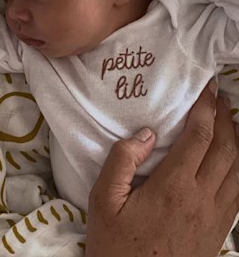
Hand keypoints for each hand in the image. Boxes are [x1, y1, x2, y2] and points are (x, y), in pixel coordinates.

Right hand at [86, 80, 238, 255]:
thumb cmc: (117, 244)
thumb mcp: (103, 202)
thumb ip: (121, 163)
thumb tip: (143, 134)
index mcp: (174, 186)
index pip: (200, 136)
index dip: (206, 108)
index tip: (205, 88)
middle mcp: (203, 196)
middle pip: (227, 146)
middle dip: (225, 116)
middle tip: (217, 97)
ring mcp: (217, 213)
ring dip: (237, 138)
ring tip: (228, 120)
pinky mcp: (222, 227)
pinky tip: (234, 158)